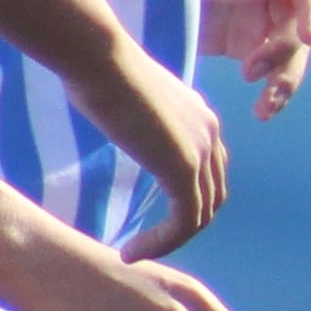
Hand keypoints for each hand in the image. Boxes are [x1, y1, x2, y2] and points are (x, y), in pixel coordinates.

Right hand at [73, 42, 227, 250]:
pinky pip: (185, 220)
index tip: (150, 220)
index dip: (185, 201)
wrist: (100, 58)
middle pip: (212, 195)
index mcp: (200, 117)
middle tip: (145, 244)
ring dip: (169, 241)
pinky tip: (132, 251)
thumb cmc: (98, 71)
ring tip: (133, 253)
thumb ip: (140, 121)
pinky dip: (162, 242)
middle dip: (182, 225)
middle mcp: (210, 132)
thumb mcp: (128, 101)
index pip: (208, 172)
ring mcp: (201, 149)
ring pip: (201, 214)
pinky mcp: (184, 167)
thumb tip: (124, 126)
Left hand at [196, 0, 310, 117]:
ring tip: (265, 109)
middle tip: (253, 75)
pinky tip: (262, 110)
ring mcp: (258, 17)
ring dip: (284, 80)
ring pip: (289, 51)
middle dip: (284, 52)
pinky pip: (271, 70)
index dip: (310, 6)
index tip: (307, 38)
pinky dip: (270, 91)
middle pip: (297, 21)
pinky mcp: (248, 45)